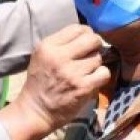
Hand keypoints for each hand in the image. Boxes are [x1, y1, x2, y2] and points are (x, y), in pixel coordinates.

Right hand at [0, 25, 110, 139]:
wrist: (35, 111)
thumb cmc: (39, 82)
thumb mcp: (41, 56)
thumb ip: (60, 43)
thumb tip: (85, 33)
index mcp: (48, 46)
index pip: (77, 28)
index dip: (86, 33)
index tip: (85, 42)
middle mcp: (59, 57)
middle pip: (92, 39)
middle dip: (95, 45)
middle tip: (91, 53)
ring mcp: (72, 73)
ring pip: (98, 57)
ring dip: (95, 64)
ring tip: (86, 71)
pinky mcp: (83, 87)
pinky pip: (104, 73)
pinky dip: (101, 76)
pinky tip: (92, 80)